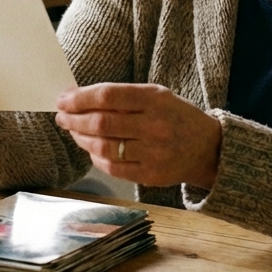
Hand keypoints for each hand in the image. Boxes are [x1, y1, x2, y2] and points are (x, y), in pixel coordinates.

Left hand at [55, 84, 221, 187]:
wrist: (209, 148)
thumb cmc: (176, 116)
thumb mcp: (157, 96)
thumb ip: (122, 96)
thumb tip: (78, 97)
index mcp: (155, 100)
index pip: (108, 96)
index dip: (80, 98)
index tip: (63, 99)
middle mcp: (155, 126)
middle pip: (101, 124)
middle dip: (74, 119)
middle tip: (62, 116)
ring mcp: (154, 153)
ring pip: (103, 147)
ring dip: (81, 138)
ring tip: (74, 131)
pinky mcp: (151, 175)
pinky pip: (113, 167)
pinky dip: (96, 157)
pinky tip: (91, 149)